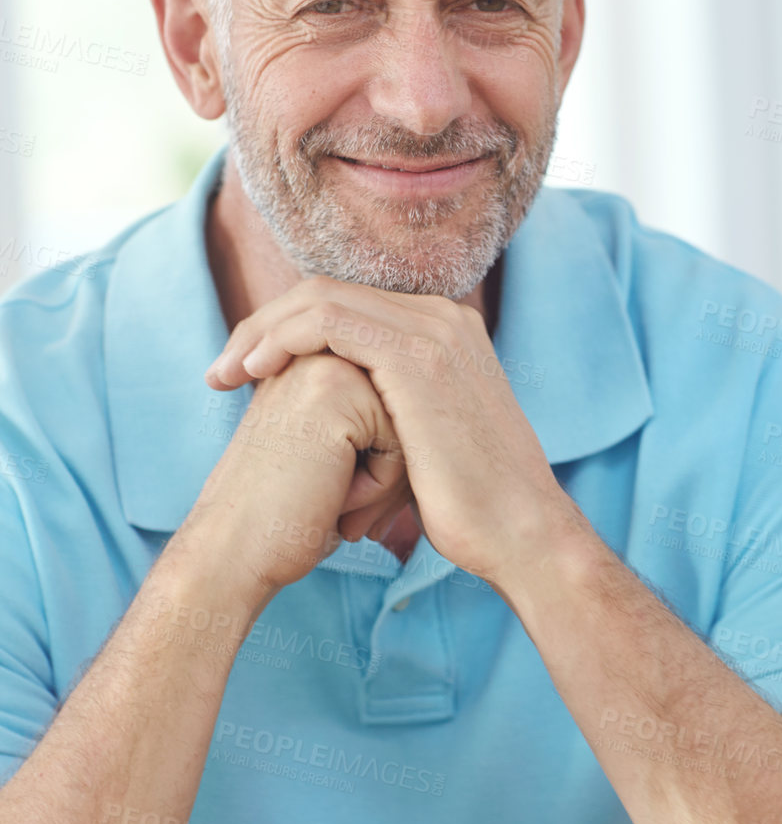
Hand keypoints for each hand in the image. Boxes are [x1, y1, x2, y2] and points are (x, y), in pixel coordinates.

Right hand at [184, 352, 414, 602]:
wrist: (234, 555)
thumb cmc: (290, 517)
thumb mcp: (338, 455)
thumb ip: (375, 419)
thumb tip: (441, 419)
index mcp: (319, 361)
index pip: (401, 410)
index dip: (383, 465)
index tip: (330, 490)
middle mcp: (321, 351)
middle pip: (410, 413)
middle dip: (389, 472)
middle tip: (332, 500)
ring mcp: (325, 363)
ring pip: (412, 426)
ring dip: (385, 482)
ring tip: (333, 500)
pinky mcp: (335, 390)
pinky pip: (404, 442)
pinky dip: (379, 488)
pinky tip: (333, 499)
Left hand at [204, 279, 583, 591]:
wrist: (519, 533)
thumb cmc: (469, 507)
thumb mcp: (422, 443)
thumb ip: (388, 413)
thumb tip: (344, 431)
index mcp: (444, 332)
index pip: (347, 305)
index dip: (287, 331)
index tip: (245, 373)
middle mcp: (442, 318)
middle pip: (327, 291)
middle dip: (263, 325)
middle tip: (220, 371)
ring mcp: (433, 330)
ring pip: (320, 297)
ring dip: (261, 331)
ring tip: (225, 374)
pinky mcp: (416, 354)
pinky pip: (328, 320)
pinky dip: (281, 338)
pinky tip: (253, 372)